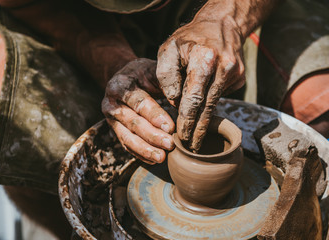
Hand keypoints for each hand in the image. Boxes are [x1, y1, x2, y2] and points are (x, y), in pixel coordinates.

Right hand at [102, 58, 174, 163]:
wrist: (124, 77)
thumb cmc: (143, 74)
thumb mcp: (152, 72)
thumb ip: (165, 85)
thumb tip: (183, 104)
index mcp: (120, 86)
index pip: (139, 103)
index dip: (154, 116)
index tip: (170, 128)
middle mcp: (111, 103)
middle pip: (132, 123)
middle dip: (152, 136)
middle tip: (169, 145)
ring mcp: (111, 119)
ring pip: (127, 138)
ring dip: (145, 150)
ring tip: (161, 158)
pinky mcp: (115, 130)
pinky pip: (126, 145)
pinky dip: (140, 154)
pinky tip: (153, 160)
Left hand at [156, 8, 245, 151]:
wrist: (222, 25)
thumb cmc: (190, 38)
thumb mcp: (169, 48)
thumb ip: (166, 75)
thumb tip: (174, 101)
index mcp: (205, 59)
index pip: (193, 98)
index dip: (187, 120)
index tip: (182, 137)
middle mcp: (224, 68)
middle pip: (208, 107)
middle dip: (198, 129)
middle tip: (190, 147)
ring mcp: (236, 74)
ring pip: (215, 104)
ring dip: (204, 120)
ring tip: (194, 136)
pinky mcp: (241, 79)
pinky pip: (221, 96)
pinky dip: (210, 101)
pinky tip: (203, 98)